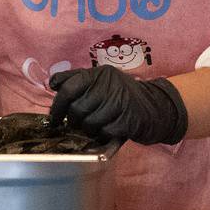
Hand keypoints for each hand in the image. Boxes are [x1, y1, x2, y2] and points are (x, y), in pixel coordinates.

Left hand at [47, 67, 187, 144]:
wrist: (156, 107)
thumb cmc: (123, 97)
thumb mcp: (102, 82)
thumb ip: (79, 80)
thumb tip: (53, 83)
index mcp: (99, 73)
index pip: (69, 86)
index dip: (58, 104)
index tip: (54, 117)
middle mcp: (109, 84)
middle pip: (77, 108)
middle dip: (73, 121)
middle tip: (76, 125)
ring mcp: (120, 101)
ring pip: (89, 123)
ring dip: (88, 130)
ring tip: (94, 127)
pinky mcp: (128, 119)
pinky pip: (104, 132)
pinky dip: (102, 135)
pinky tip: (108, 131)